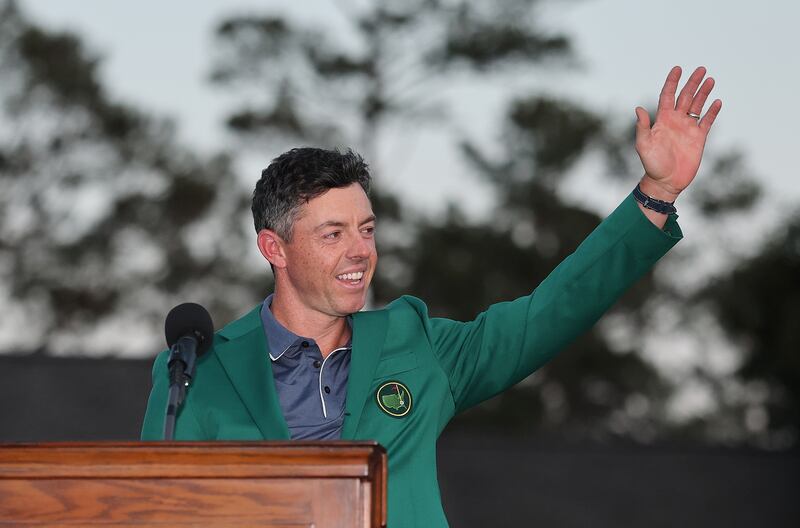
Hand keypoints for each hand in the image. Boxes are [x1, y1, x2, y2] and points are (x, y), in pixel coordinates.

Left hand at [634, 66, 721, 201]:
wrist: (666, 181)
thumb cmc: (652, 164)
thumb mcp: (644, 145)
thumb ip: (642, 127)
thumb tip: (638, 108)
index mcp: (662, 120)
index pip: (667, 96)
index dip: (672, 82)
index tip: (678, 68)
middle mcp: (676, 121)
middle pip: (685, 97)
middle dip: (692, 83)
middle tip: (701, 69)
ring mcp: (688, 128)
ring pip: (697, 105)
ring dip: (704, 93)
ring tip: (710, 80)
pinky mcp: (699, 138)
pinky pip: (707, 121)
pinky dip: (712, 112)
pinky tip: (717, 102)